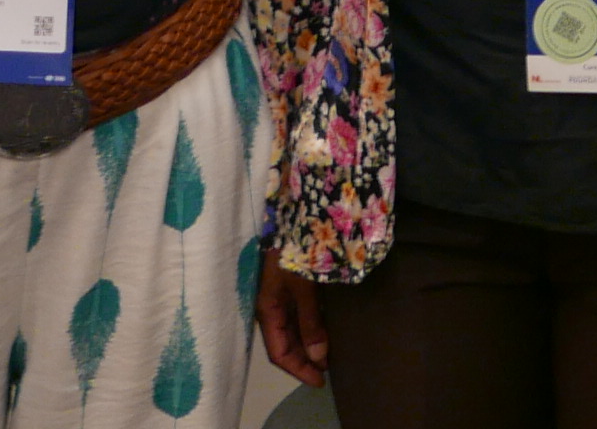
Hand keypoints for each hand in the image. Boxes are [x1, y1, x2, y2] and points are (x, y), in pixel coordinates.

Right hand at [254, 251, 328, 386]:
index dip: (298, 370)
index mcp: (267, 311)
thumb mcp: (301, 287)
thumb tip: (319, 357)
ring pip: (291, 330)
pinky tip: (325, 331)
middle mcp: (270, 307)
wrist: (290, 215)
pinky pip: (298, 314)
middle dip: (304, 360)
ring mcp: (278, 295)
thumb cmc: (291, 252)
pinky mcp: (289, 284)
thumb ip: (310, 322)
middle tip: (328, 372)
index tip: (320, 382)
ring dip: (308, 345)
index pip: (279, 353)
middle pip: (284, 343)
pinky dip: (310, 327)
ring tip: (329, 356)